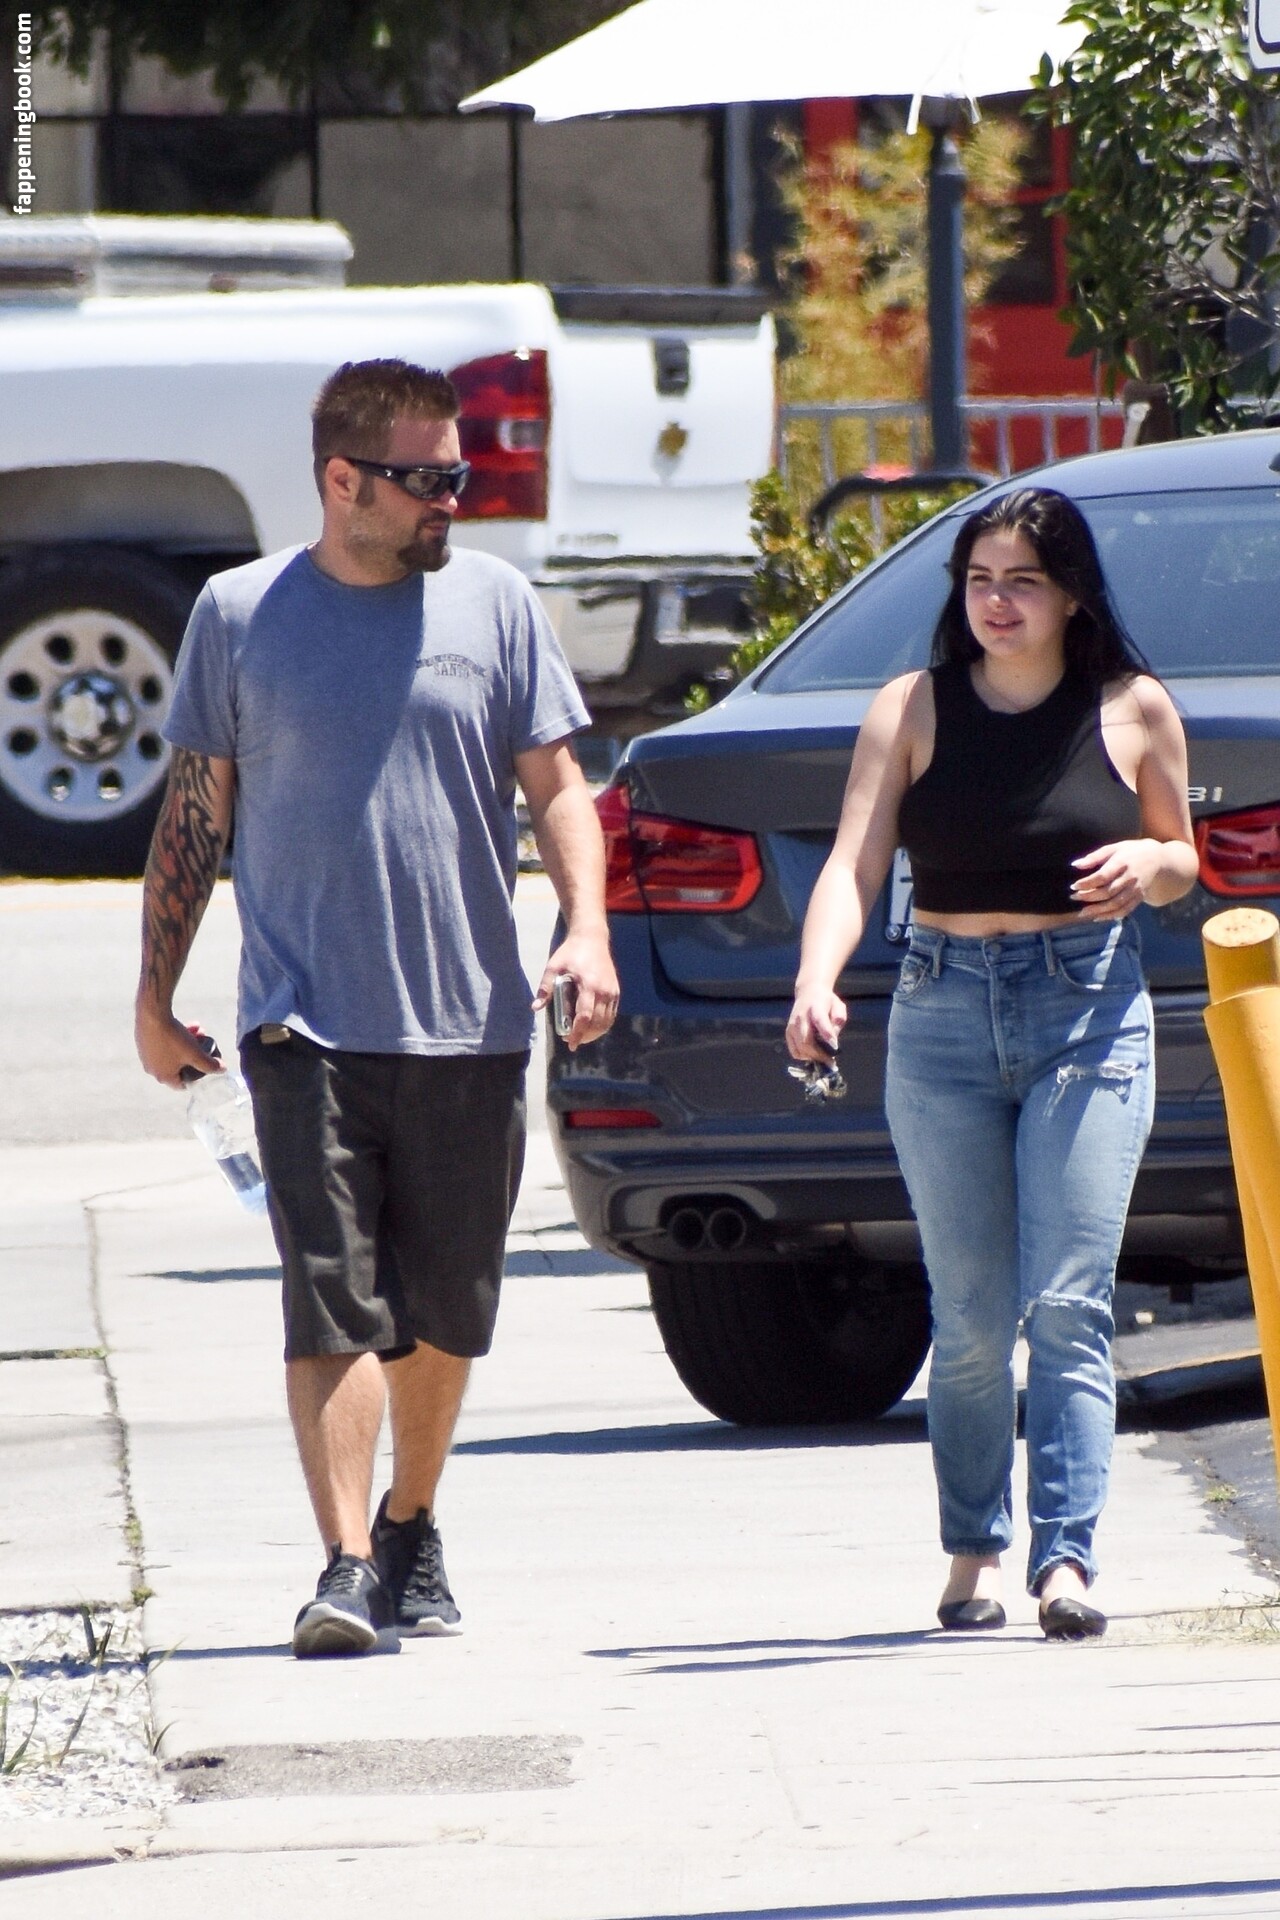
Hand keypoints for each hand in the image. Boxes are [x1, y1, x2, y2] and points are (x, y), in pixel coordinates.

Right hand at [135, 1006, 224, 1089]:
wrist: (152, 1014)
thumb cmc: (173, 1039)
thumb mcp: (195, 1054)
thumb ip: (209, 1065)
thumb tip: (222, 1070)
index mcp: (163, 1076)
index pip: (182, 1085)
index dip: (197, 1077)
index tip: (205, 1066)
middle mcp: (151, 1068)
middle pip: (179, 1065)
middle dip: (195, 1054)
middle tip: (204, 1044)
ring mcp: (146, 1055)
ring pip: (174, 1052)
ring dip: (188, 1043)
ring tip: (200, 1031)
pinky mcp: (143, 1041)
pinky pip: (164, 1042)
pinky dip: (177, 1036)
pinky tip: (191, 1025)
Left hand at [532, 931, 618, 1050]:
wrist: (592, 938)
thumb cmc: (571, 952)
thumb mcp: (554, 967)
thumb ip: (545, 988)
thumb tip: (535, 1008)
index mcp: (588, 985)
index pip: (585, 1016)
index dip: (578, 1033)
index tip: (570, 1043)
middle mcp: (604, 991)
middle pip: (598, 1023)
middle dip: (585, 1036)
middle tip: (571, 1040)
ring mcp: (612, 992)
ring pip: (607, 1021)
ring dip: (595, 1033)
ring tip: (581, 1036)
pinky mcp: (616, 991)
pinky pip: (612, 1014)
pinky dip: (603, 1025)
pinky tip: (592, 1027)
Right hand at [786, 984, 846, 1062]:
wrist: (809, 992)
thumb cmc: (827, 1002)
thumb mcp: (838, 1007)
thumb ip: (838, 1020)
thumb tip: (833, 1040)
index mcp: (816, 1008)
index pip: (820, 1021)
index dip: (827, 1035)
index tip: (835, 1047)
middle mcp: (800, 1017)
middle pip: (806, 1041)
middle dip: (819, 1055)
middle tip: (831, 1062)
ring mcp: (792, 1026)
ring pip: (800, 1049)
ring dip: (812, 1057)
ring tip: (823, 1058)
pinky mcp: (788, 1032)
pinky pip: (794, 1051)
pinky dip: (804, 1056)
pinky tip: (813, 1054)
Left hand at [1069, 840, 1163, 920]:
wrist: (1158, 858)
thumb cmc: (1131, 851)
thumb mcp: (1114, 848)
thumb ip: (1095, 857)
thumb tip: (1074, 865)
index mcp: (1122, 863)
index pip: (1103, 876)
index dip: (1087, 883)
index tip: (1074, 886)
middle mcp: (1130, 878)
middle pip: (1108, 892)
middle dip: (1089, 897)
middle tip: (1074, 897)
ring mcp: (1136, 889)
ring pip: (1116, 904)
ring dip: (1098, 910)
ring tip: (1083, 913)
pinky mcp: (1139, 898)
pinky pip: (1125, 910)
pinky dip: (1111, 916)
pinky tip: (1098, 918)